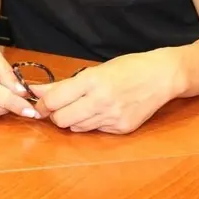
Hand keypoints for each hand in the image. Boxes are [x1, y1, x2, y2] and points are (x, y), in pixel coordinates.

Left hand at [31, 48, 186, 133]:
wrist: (162, 76)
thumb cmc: (128, 68)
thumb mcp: (95, 70)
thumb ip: (64, 84)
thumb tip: (35, 90)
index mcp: (92, 81)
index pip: (54, 101)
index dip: (42, 104)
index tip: (40, 103)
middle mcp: (101, 101)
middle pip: (61, 120)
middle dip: (56, 115)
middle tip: (61, 106)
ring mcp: (112, 117)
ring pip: (76, 128)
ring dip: (74, 120)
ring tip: (85, 106)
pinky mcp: (122, 129)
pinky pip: (95, 131)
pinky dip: (93, 123)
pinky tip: (103, 111)